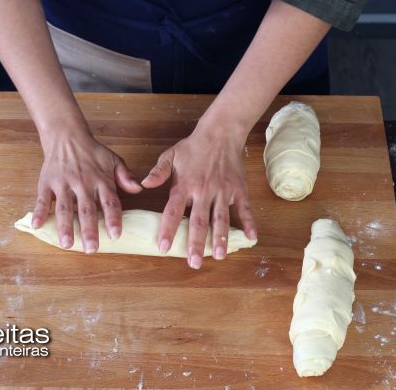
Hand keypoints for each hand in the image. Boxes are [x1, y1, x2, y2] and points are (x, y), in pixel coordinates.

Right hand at [32, 128, 141, 251]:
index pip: (109, 202)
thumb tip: (139, 190)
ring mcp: (63, 183)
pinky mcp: (47, 182)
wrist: (66, 136)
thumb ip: (126, 176)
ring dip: (65, 227)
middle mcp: (82, 183)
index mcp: (101, 180)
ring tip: (67, 245)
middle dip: (89, 230)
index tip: (115, 235)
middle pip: (87, 210)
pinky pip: (43, 199)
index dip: (113, 218)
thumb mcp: (114, 160)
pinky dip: (39, 212)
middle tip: (92, 249)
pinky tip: (38, 226)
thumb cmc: (93, 152)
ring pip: (64, 208)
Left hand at [141, 122, 256, 268]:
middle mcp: (204, 191)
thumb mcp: (171, 156)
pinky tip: (251, 238)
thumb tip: (143, 184)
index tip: (163, 247)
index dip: (167, 230)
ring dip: (220, 238)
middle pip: (199, 221)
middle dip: (196, 244)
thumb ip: (158, 172)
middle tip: (194, 263)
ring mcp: (223, 191)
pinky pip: (244, 209)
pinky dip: (249, 223)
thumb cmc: (193, 147)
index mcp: (185, 185)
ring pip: (221, 219)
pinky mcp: (239, 189)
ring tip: (219, 256)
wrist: (221, 132)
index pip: (173, 211)